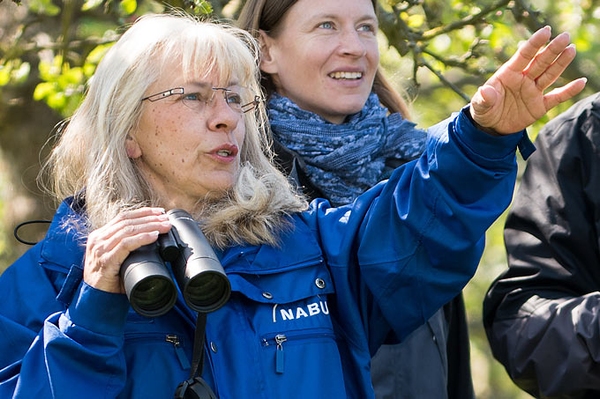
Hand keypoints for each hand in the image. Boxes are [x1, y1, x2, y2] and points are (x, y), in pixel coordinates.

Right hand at [84, 207, 171, 293]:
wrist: (96, 301)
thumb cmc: (109, 281)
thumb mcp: (117, 259)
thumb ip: (127, 248)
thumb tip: (152, 240)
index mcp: (100, 236)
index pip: (123, 217)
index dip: (142, 213)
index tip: (159, 212)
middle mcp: (98, 239)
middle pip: (127, 221)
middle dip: (149, 218)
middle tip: (166, 218)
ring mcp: (100, 249)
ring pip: (128, 230)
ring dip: (150, 226)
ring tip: (165, 225)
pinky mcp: (105, 260)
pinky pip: (126, 244)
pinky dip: (142, 238)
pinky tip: (154, 236)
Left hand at [470, 26, 586, 134]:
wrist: (491, 128)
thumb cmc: (484, 111)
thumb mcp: (480, 106)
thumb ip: (484, 98)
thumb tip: (484, 91)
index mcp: (508, 74)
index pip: (523, 55)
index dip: (534, 44)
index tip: (546, 31)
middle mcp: (523, 79)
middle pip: (540, 62)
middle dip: (552, 50)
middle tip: (564, 37)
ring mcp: (533, 91)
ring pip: (550, 74)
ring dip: (561, 63)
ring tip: (571, 49)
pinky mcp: (540, 105)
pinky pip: (557, 97)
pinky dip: (569, 91)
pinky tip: (581, 82)